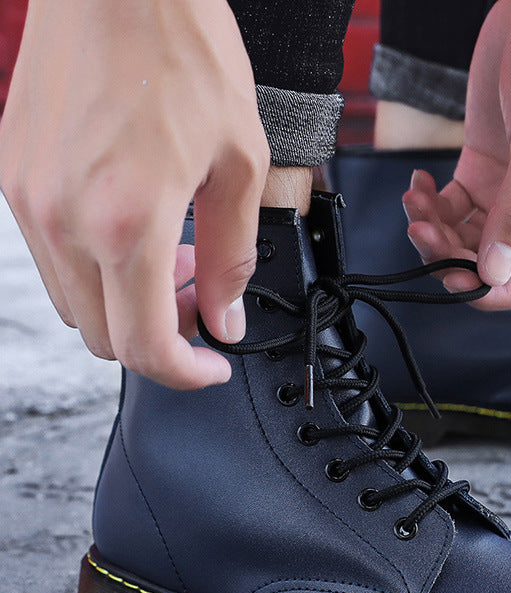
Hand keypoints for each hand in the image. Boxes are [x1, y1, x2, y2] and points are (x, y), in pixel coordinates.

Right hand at [0, 0, 268, 388]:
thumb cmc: (184, 53)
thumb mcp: (239, 164)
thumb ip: (233, 256)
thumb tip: (225, 317)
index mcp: (127, 223)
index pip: (145, 347)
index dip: (185, 373)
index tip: (211, 364)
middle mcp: (64, 221)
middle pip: (106, 337)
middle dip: (161, 336)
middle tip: (201, 299)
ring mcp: (29, 200)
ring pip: (76, 304)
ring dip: (126, 304)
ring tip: (172, 259)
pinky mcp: (14, 179)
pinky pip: (53, 259)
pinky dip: (96, 270)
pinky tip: (132, 232)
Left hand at [403, 0, 510, 309]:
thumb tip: (496, 272)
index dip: (494, 292)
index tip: (454, 280)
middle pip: (491, 265)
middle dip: (450, 254)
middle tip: (422, 230)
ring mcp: (510, 195)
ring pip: (465, 240)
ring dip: (434, 229)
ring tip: (417, 201)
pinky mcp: (484, 174)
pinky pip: (452, 210)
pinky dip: (431, 205)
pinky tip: (420, 185)